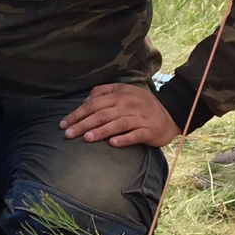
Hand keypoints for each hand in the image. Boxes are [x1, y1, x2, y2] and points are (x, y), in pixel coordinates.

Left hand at [61, 83, 181, 147]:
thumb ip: (105, 91)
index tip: (63, 124)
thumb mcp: (124, 91)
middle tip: (68, 134)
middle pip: (102, 114)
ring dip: (101, 131)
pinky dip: (124, 139)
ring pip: (117, 124)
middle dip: (83, 124)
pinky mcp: (149, 131)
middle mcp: (128, 105)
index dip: (77, 114)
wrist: (170, 112)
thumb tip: (86, 99)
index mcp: (120, 94)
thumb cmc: (142, 103)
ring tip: (86, 138)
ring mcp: (139, 118)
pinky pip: (135, 135)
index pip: (94, 104)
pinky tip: (113, 144)